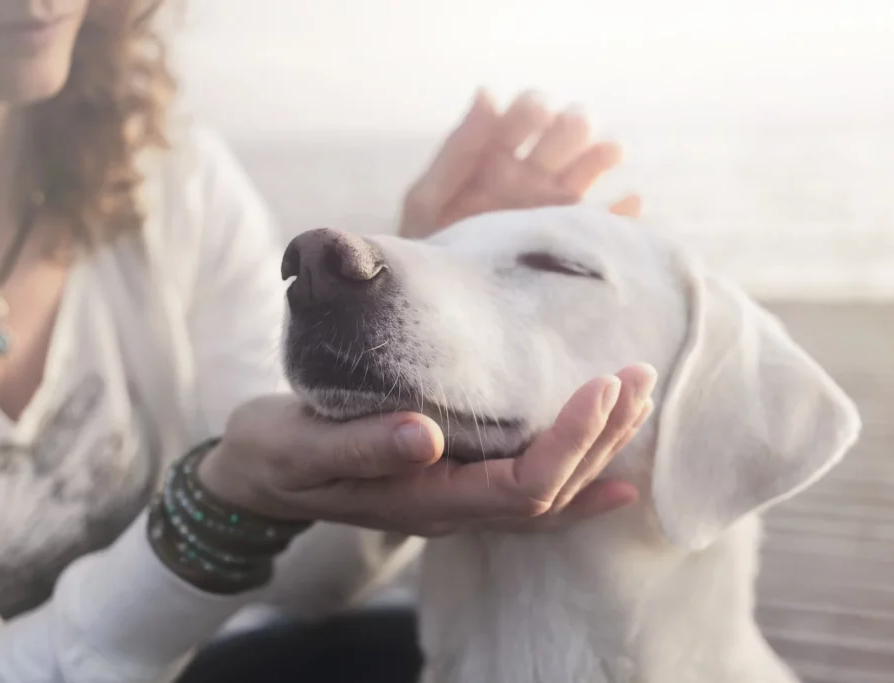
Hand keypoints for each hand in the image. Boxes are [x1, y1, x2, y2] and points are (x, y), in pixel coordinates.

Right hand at [197, 364, 655, 536]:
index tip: (601, 386)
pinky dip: (577, 478)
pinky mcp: (452, 481)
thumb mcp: (301, 447)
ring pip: (547, 493)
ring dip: (598, 449)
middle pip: (551, 491)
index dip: (570, 442)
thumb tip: (424, 435)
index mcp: (423, 500)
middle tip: (636, 376)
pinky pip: (529, 493)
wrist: (257, 474)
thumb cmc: (275, 455)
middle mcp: (450, 508)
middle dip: (601, 437)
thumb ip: (360, 447)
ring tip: (637, 400)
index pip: (522, 486)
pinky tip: (613, 470)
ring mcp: (455, 500)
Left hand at [400, 89, 642, 239]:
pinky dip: (623, 214)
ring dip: (601, 156)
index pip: (525, 115)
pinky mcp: (572, 241)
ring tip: (608, 153)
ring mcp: (554, 207)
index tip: (537, 112)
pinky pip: (607, 224)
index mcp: (496, 156)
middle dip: (571, 125)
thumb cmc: (429, 247)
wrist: (442, 303)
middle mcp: (530, 175)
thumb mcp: (430, 198)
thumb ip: (459, 148)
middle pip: (564, 134)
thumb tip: (488, 92)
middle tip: (571, 129)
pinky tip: (630, 203)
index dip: (534, 108)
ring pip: (590, 169)